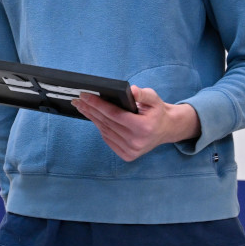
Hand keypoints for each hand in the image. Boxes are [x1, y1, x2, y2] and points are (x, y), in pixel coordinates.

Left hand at [72, 86, 199, 161]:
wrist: (166, 129)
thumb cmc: (157, 112)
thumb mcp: (154, 99)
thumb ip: (143, 94)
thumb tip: (132, 90)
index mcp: (143, 127)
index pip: (114, 114)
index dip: (98, 104)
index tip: (85, 95)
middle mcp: (136, 141)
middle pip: (107, 122)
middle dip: (91, 109)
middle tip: (78, 100)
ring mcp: (131, 150)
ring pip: (105, 131)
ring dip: (92, 118)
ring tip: (83, 107)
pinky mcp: (127, 155)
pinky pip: (108, 139)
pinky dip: (100, 128)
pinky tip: (93, 118)